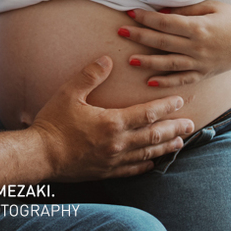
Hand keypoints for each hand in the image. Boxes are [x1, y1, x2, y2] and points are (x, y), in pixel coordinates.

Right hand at [29, 55, 193, 180]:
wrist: (40, 155)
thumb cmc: (53, 122)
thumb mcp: (69, 93)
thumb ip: (90, 75)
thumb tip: (107, 59)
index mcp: (112, 122)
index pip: (147, 113)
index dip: (165, 107)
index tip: (179, 101)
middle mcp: (118, 143)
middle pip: (154, 135)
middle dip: (174, 128)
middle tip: (191, 124)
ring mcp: (113, 160)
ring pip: (147, 152)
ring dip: (165, 146)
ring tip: (180, 142)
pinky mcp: (106, 171)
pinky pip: (132, 169)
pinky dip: (146, 164)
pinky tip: (152, 161)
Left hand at [120, 1, 230, 87]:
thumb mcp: (212, 6)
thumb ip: (186, 10)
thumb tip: (162, 12)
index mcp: (199, 27)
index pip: (166, 23)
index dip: (147, 18)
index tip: (130, 12)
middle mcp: (198, 47)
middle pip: (163, 42)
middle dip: (140, 37)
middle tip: (120, 31)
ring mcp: (201, 62)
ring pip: (169, 64)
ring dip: (148, 62)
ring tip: (130, 60)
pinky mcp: (205, 73)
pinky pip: (183, 79)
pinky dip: (166, 82)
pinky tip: (150, 82)